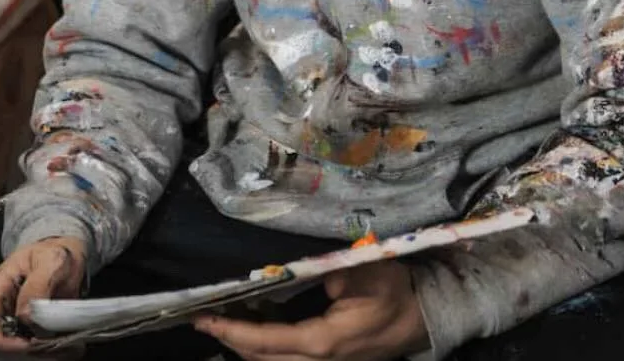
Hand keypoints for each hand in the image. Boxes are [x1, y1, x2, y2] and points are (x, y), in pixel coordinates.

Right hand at [0, 236, 87, 351]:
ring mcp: (12, 319)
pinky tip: (64, 344)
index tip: (27, 343)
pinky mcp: (27, 328)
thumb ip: (37, 284)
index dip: (0, 341)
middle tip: (49, 344)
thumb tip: (25, 314)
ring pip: (15, 350)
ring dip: (38, 352)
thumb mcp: (51, 260)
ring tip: (62, 345)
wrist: (67, 253)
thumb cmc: (55, 252)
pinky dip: (47, 350)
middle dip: (22, 349)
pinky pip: (31, 348)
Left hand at [194, 261, 428, 360]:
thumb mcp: (372, 272)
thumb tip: (307, 271)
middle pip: (261, 357)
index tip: (204, 317)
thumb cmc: (397, 292)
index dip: (232, 330)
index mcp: (323, 341)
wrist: (423, 318)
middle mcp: (317, 360)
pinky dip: (262, 346)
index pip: (266, 341)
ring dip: (243, 344)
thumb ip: (339, 271)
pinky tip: (251, 328)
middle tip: (200, 317)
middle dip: (229, 338)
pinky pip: (284, 358)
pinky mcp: (326, 359)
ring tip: (218, 321)